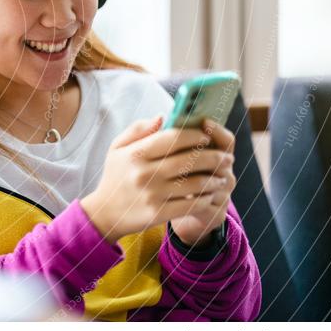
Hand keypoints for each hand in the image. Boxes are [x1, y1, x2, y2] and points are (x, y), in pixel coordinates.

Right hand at [80, 115, 233, 243]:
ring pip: (194, 183)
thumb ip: (138, 129)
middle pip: (188, 160)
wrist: (104, 214)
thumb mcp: (117, 148)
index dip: (194, 135)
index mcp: (135, 154)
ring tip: (221, 177)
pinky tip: (210, 195)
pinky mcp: (158, 214)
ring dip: (213, 179)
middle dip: (213, 157)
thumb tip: (163, 117)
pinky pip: (190, 204)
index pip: (172, 138)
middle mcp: (144, 173)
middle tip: (226, 157)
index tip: (206, 136)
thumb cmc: (115, 177)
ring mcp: (152, 194)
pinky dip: (205, 198)